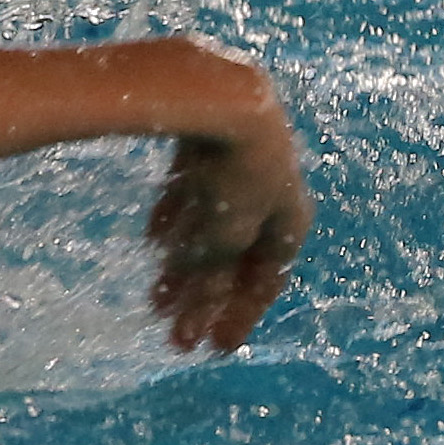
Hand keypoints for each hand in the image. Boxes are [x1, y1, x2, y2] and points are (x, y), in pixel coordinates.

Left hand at [147, 130, 309, 351]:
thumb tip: (192, 312)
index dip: (240, 317)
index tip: (217, 347)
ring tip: (157, 299)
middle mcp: (272, 196)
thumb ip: (206, 276)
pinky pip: (193, 194)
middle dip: (205, 299)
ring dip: (185, 267)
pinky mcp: (208, 144)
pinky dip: (176, 220)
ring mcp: (240, 167)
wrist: (220, 97)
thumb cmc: (232, 174)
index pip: (266, 282)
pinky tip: (154, 241)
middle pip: (234, 260)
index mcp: (290, 221)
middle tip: (177, 333)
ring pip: (210, 229)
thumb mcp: (220, 237)